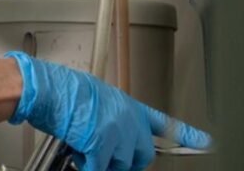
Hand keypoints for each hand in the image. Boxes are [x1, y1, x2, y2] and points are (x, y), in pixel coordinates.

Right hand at [5, 51, 211, 170]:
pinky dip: (86, 165)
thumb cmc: (60, 89)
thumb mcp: (94, 97)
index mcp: (127, 104)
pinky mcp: (101, 145)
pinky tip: (77, 153)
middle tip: (104, 157)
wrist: (46, 88)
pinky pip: (98, 167)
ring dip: (101, 162)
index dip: (186, 134)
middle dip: (124, 161)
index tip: (203, 141)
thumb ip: (109, 116)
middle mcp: (128, 118)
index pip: (163, 121)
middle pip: (142, 154)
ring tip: (82, 149)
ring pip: (120, 164)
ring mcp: (117, 132)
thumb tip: (105, 135)